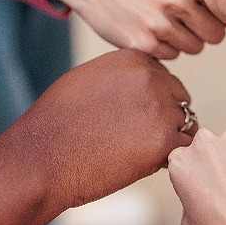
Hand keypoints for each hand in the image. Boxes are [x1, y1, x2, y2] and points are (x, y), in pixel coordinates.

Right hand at [0, 48, 196, 207]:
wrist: (40, 159)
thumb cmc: (56, 123)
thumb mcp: (89, 79)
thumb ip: (122, 76)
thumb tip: (146, 83)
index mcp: (134, 59)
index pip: (163, 78)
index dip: (152, 101)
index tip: (131, 119)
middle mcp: (151, 78)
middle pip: (179, 98)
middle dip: (165, 118)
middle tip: (136, 140)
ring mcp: (160, 109)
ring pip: (185, 124)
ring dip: (168, 139)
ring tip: (136, 153)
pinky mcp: (164, 141)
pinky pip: (184, 149)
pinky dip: (170, 159)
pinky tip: (143, 165)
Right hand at [43, 0, 225, 58]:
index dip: (220, 14)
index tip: (208, 11)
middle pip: (216, 35)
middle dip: (204, 31)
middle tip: (183, 19)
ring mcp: (158, 22)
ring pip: (195, 48)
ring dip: (183, 40)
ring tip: (163, 21)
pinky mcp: (143, 44)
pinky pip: (172, 56)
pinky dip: (163, 48)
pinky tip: (148, 30)